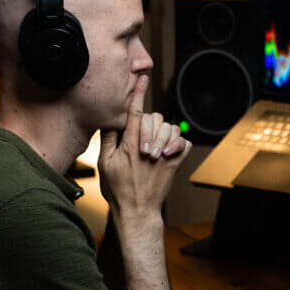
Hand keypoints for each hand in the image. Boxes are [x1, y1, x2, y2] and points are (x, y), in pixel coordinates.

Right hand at [97, 77, 192, 222]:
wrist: (137, 211)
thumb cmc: (118, 189)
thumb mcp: (104, 163)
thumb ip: (108, 139)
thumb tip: (109, 119)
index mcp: (129, 145)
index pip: (134, 113)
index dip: (138, 94)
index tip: (142, 78)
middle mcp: (148, 147)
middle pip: (154, 118)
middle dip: (149, 121)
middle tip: (141, 138)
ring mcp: (164, 155)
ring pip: (170, 128)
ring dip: (163, 132)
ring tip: (154, 146)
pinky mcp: (176, 163)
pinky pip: (184, 142)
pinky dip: (179, 141)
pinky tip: (169, 148)